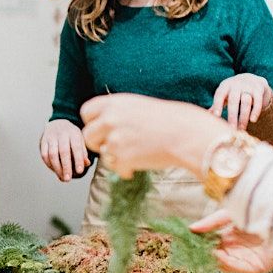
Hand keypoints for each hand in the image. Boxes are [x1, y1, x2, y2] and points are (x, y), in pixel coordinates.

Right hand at [40, 119, 89, 181]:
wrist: (58, 123)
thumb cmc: (72, 136)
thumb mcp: (80, 140)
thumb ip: (83, 152)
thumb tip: (87, 163)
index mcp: (74, 133)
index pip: (76, 147)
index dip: (78, 160)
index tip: (80, 171)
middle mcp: (62, 134)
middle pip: (63, 152)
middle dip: (66, 166)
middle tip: (68, 179)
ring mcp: (51, 137)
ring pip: (52, 154)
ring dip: (57, 168)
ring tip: (62, 178)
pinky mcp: (43, 141)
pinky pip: (44, 155)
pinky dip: (49, 165)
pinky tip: (55, 171)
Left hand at [81, 93, 228, 178]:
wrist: (185, 134)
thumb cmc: (169, 119)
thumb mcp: (139, 105)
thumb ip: (118, 113)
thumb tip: (103, 123)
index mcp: (114, 103)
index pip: (86, 112)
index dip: (92, 122)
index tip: (102, 128)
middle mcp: (110, 120)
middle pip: (88, 136)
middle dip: (98, 143)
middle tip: (113, 146)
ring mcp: (115, 140)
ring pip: (102, 154)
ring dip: (114, 157)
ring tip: (133, 154)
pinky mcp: (122, 158)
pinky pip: (115, 168)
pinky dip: (125, 169)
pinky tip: (137, 164)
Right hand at [190, 210, 272, 272]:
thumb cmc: (261, 210)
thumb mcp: (232, 214)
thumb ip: (212, 222)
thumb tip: (191, 228)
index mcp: (233, 236)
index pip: (212, 243)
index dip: (200, 243)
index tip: (186, 241)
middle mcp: (239, 249)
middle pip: (216, 255)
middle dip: (204, 253)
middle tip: (190, 250)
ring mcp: (248, 259)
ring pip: (225, 263)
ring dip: (213, 259)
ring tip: (202, 252)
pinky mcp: (257, 267)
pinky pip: (238, 267)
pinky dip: (227, 262)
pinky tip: (219, 256)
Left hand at [211, 74, 271, 129]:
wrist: (253, 79)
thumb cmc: (234, 92)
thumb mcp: (225, 95)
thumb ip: (216, 105)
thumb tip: (206, 116)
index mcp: (225, 86)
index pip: (219, 95)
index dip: (217, 105)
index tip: (216, 116)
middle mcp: (236, 84)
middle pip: (233, 101)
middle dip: (232, 116)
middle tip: (231, 129)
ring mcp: (248, 86)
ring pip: (246, 102)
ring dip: (243, 117)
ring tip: (241, 129)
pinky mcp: (258, 89)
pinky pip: (257, 101)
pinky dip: (255, 111)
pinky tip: (253, 120)